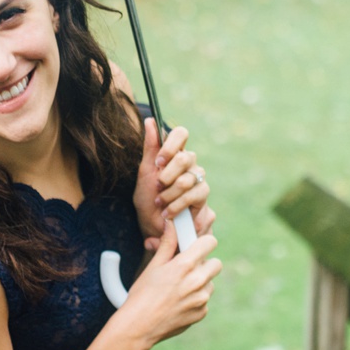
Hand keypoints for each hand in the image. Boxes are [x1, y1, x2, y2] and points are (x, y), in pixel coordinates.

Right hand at [109, 218, 220, 349]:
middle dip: (204, 264)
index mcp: (185, 265)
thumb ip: (167, 244)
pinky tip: (178, 303)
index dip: (203, 243)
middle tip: (186, 269)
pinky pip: (205, 300)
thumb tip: (172, 224)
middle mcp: (198, 281)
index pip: (210, 243)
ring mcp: (202, 299)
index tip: (196, 247)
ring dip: (200, 283)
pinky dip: (195, 300)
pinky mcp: (202, 313)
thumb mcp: (153, 266)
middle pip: (216, 264)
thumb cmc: (142, 294)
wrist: (139, 326)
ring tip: (178, 289)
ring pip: (210, 283)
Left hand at [134, 121, 211, 236]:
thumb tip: (149, 119)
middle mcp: (190, 166)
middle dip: (168, 175)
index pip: (181, 134)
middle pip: (186, 157)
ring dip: (171, 194)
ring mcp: (199, 183)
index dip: (172, 145)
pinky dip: (178, 205)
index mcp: (174, 156)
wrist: (154, 230)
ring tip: (161, 204)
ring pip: (190, 178)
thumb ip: (150, 148)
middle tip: (158, 187)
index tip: (159, 162)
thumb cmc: (148, 202)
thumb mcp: (144, 174)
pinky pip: (196, 195)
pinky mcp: (204, 201)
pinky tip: (169, 213)